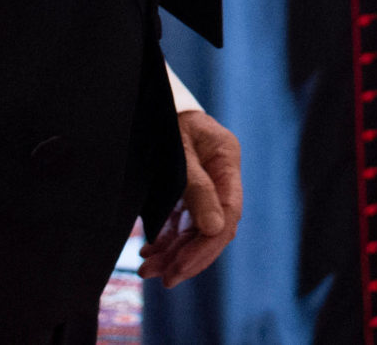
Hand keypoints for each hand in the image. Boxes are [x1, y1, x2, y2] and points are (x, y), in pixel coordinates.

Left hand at [141, 109, 242, 285]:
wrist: (150, 98)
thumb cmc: (165, 115)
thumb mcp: (178, 147)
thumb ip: (196, 185)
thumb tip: (214, 228)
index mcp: (226, 160)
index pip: (228, 214)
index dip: (206, 246)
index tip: (180, 267)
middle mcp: (221, 175)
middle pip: (215, 229)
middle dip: (189, 257)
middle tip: (163, 279)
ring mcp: (206, 183)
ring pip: (197, 230)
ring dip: (175, 254)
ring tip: (148, 270)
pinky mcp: (189, 189)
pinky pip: (183, 223)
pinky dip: (167, 241)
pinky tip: (150, 253)